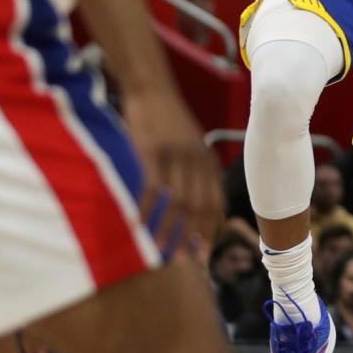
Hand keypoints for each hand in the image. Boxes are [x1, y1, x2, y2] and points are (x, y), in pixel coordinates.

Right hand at [123, 89, 224, 255]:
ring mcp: (176, 157)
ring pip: (176, 203)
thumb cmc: (167, 120)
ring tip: (160, 253)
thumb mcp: (189, 144)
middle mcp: (197, 161)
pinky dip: (145, 209)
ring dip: (168, 231)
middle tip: (183, 263)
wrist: (151, 88)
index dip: (209, 230)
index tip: (203, 254)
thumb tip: (191, 204)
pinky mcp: (153, 152)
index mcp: (208, 161)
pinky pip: (152, 188)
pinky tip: (137, 226)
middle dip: (192, 238)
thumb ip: (194, 171)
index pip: (214, 203)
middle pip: (199, 208)